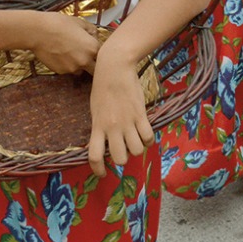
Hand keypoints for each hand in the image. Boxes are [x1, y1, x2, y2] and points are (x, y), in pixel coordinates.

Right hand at [28, 12, 100, 73]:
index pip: (104, 56)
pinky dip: (66, 64)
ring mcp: (73, 68)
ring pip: (80, 70)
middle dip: (92, 63)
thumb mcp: (79, 22)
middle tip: (84, 54)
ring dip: (78, 64)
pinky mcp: (61, 72)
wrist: (38, 31)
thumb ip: (92, 30)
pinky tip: (58, 54)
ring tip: (68, 52)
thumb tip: (95, 36)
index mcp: (93, 48)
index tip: (93, 48)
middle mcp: (85, 61)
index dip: (99, 51)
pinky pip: (67, 70)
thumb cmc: (59, 23)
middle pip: (95, 69)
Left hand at [86, 50, 152, 176]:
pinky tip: (145, 133)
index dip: (98, 169)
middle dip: (123, 158)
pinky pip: (148, 137)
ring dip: (137, 148)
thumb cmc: (102, 87)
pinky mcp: (140, 115)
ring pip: (136, 150)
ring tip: (135, 139)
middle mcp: (112, 127)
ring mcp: (127, 122)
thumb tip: (105, 143)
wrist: (114, 67)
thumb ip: (100, 126)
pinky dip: (148, 139)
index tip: (103, 173)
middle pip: (120, 158)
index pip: (94, 156)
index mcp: (97, 126)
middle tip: (123, 149)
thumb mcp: (95, 109)